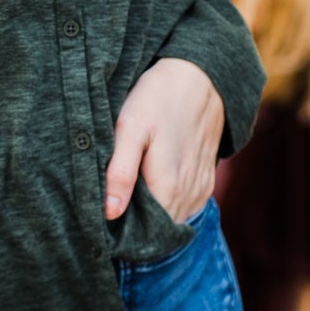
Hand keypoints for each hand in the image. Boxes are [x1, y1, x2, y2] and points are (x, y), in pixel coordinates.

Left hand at [104, 57, 224, 224]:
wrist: (199, 76)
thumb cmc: (158, 98)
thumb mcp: (130, 129)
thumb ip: (120, 173)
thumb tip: (110, 214)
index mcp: (169, 189)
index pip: (143, 234)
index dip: (122, 231)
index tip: (103, 219)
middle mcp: (189, 197)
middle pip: (158, 229)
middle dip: (135, 224)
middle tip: (112, 202)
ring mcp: (201, 190)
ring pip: (172, 219)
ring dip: (152, 214)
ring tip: (130, 192)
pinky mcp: (206, 180)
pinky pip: (184, 206)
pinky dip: (167, 203)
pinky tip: (151, 183)